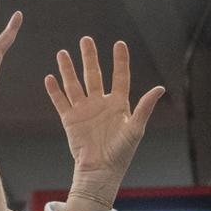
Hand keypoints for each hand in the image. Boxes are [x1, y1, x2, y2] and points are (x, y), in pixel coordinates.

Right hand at [42, 37, 164, 209]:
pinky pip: (61, 102)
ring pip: (74, 85)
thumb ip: (145, 107)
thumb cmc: (121, 153)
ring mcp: (84, 110)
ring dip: (68, 69)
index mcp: (118, 104)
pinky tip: (50, 77)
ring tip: (62, 53)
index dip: (120, 61)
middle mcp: (100, 104)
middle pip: (94, 75)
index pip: (120, 77)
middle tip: (85, 40)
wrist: (100, 171)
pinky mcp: (70, 120)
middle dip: (89, 57)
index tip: (119, 44)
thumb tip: (160, 88)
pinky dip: (55, 90)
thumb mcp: (136, 129)